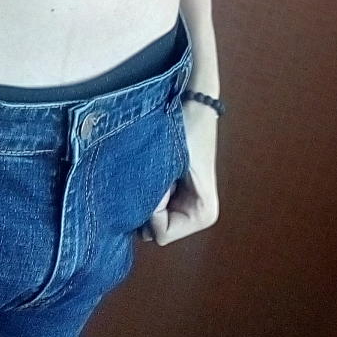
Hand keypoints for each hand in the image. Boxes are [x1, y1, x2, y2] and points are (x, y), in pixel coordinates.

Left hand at [139, 101, 219, 245]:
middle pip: (155, 230)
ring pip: (150, 218)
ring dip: (145, 195)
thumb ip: (153, 196)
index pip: (162, 235)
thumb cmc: (186, 128)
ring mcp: (184, 206)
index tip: (160, 180)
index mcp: (204, 215)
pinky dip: (146, 189)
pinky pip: (150, 204)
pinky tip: (154, 168)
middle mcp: (196, 216)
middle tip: (156, 173)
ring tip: (156, 167)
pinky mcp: (174, 195)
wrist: (193, 101)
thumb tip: (133, 221)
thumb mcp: (169, 164)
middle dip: (148, 204)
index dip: (153, 210)